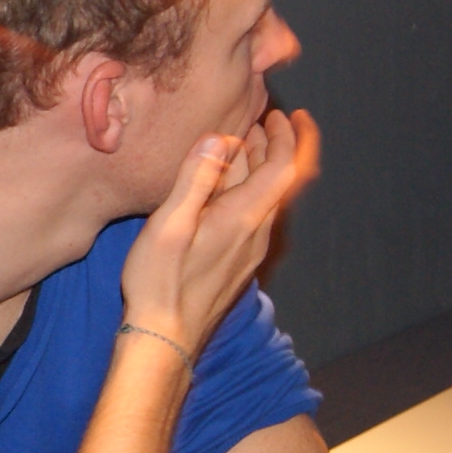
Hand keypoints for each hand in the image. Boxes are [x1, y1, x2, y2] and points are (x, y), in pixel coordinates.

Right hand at [118, 107, 319, 363]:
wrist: (165, 339)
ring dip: (256, 167)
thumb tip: (219, 137)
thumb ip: (195, 178)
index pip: (285, 168)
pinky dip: (245, 189)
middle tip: (256, 119)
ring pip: (264, 198)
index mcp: (244, 217)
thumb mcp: (169, 225)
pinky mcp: (237, 261)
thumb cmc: (160, 283)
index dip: (290, 136)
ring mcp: (248, 249)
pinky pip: (252, 215)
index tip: (285, 113)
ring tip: (235, 144)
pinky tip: (219, 188)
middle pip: (278, 180)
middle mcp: (255, 232)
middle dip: (272, 145)